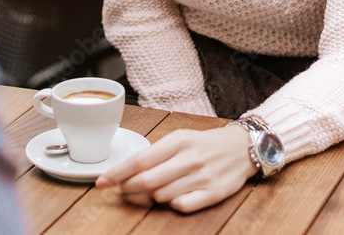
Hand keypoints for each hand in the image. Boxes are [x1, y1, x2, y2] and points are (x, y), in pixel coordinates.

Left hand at [95, 125, 257, 212]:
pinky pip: (181, 205)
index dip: (117, 173)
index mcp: (178, 141)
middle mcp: (190, 158)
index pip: (140, 160)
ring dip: (152, 196)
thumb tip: (127, 172)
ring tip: (156, 188)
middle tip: (123, 189)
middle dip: (129, 188)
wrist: (241, 148)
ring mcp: (202, 177)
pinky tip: (175, 195)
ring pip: (162, 196)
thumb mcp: (180, 138)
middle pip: (147, 181)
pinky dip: (173, 204)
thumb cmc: (204, 144)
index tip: (101, 182)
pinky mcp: (213, 193)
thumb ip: (157, 153)